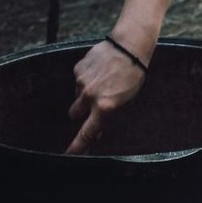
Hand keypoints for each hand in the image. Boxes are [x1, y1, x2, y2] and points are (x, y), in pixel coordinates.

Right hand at [66, 39, 147, 154]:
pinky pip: (78, 81)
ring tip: (102, 82)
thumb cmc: (132, 77)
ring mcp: (81, 82)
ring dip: (84, 95)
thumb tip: (96, 132)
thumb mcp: (126, 102)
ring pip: (77, 97)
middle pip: (74, 114)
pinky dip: (86, 80)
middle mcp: (90, 96)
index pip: (86, 133)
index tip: (69, 154)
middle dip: (81, 113)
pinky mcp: (77, 70)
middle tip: (94, 104)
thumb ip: (109, 117)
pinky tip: (99, 72)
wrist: (128, 47)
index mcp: (105, 107)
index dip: (77, 146)